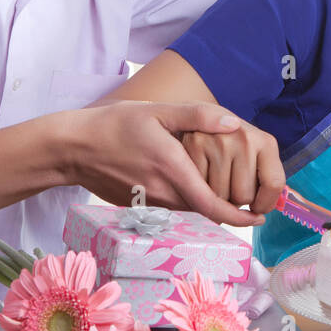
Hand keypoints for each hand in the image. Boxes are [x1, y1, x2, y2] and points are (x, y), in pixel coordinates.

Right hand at [60, 101, 268, 226]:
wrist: (72, 148)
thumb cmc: (114, 125)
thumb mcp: (157, 111)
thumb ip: (198, 116)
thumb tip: (234, 124)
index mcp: (173, 171)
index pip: (213, 206)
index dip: (240, 217)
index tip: (259, 219)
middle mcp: (163, 194)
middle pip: (205, 208)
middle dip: (229, 204)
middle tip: (248, 190)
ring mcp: (150, 203)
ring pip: (189, 207)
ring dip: (207, 199)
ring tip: (221, 178)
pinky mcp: (139, 205)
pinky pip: (171, 205)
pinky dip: (187, 196)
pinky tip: (186, 174)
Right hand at [182, 119, 284, 215]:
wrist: (202, 116)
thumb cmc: (234, 143)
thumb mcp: (258, 153)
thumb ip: (270, 178)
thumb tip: (275, 207)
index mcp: (266, 142)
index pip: (274, 184)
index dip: (265, 204)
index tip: (258, 209)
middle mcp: (244, 139)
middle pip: (243, 196)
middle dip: (237, 199)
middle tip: (231, 183)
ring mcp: (219, 141)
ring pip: (220, 197)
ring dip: (217, 197)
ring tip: (215, 177)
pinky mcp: (195, 145)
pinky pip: (199, 188)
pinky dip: (199, 190)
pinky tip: (200, 175)